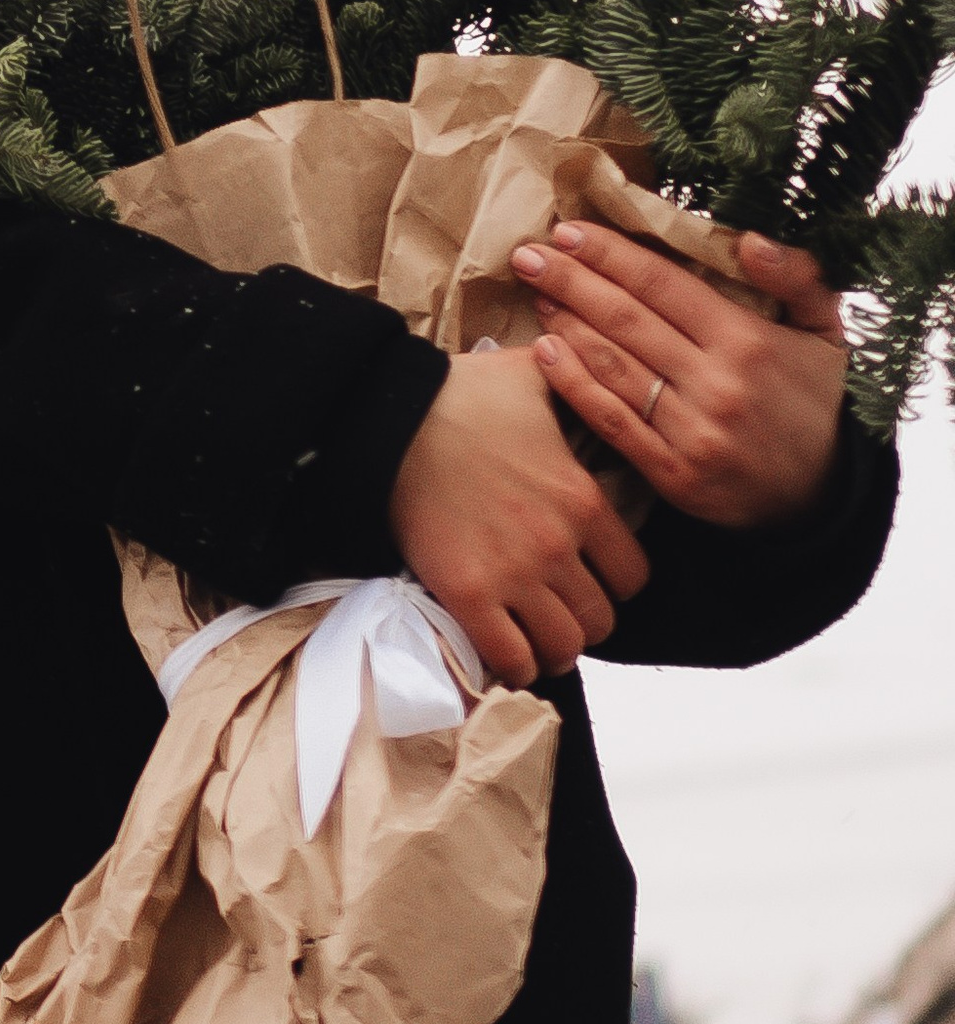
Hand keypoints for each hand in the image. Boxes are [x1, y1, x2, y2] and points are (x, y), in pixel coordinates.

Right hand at [387, 344, 651, 686]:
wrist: (390, 419)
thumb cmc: (460, 394)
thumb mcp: (532, 375)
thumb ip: (575, 377)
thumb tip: (590, 358)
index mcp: (583, 500)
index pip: (634, 575)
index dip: (617, 583)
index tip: (595, 578)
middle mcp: (558, 545)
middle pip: (602, 620)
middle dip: (585, 620)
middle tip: (562, 610)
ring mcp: (513, 575)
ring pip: (564, 647)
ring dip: (553, 648)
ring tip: (536, 638)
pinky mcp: (466, 594)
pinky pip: (509, 658)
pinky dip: (513, 665)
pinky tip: (506, 653)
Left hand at [512, 222, 845, 529]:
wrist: (825, 496)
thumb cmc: (817, 401)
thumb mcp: (826, 333)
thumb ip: (797, 279)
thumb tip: (750, 240)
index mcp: (747, 342)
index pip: (662, 285)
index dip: (611, 255)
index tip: (569, 231)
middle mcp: (717, 385)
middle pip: (626, 320)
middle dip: (571, 280)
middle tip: (528, 253)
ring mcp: (692, 433)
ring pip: (613, 367)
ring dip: (567, 325)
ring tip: (537, 293)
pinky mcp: (673, 474)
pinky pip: (613, 422)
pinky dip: (574, 385)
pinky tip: (545, 353)